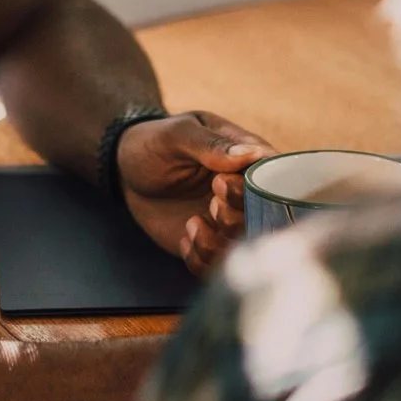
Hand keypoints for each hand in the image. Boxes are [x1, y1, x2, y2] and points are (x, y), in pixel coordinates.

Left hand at [117, 111, 269, 274]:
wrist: (126, 171)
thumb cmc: (154, 143)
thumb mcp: (177, 135)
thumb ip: (212, 145)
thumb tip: (251, 153)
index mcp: (248, 160)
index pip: (274, 182)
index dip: (252, 191)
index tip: (219, 183)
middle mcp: (245, 195)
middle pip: (263, 221)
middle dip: (234, 220)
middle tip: (209, 204)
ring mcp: (228, 221)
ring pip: (241, 248)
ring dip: (217, 244)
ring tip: (192, 224)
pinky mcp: (209, 243)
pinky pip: (216, 265)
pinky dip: (201, 259)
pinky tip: (184, 238)